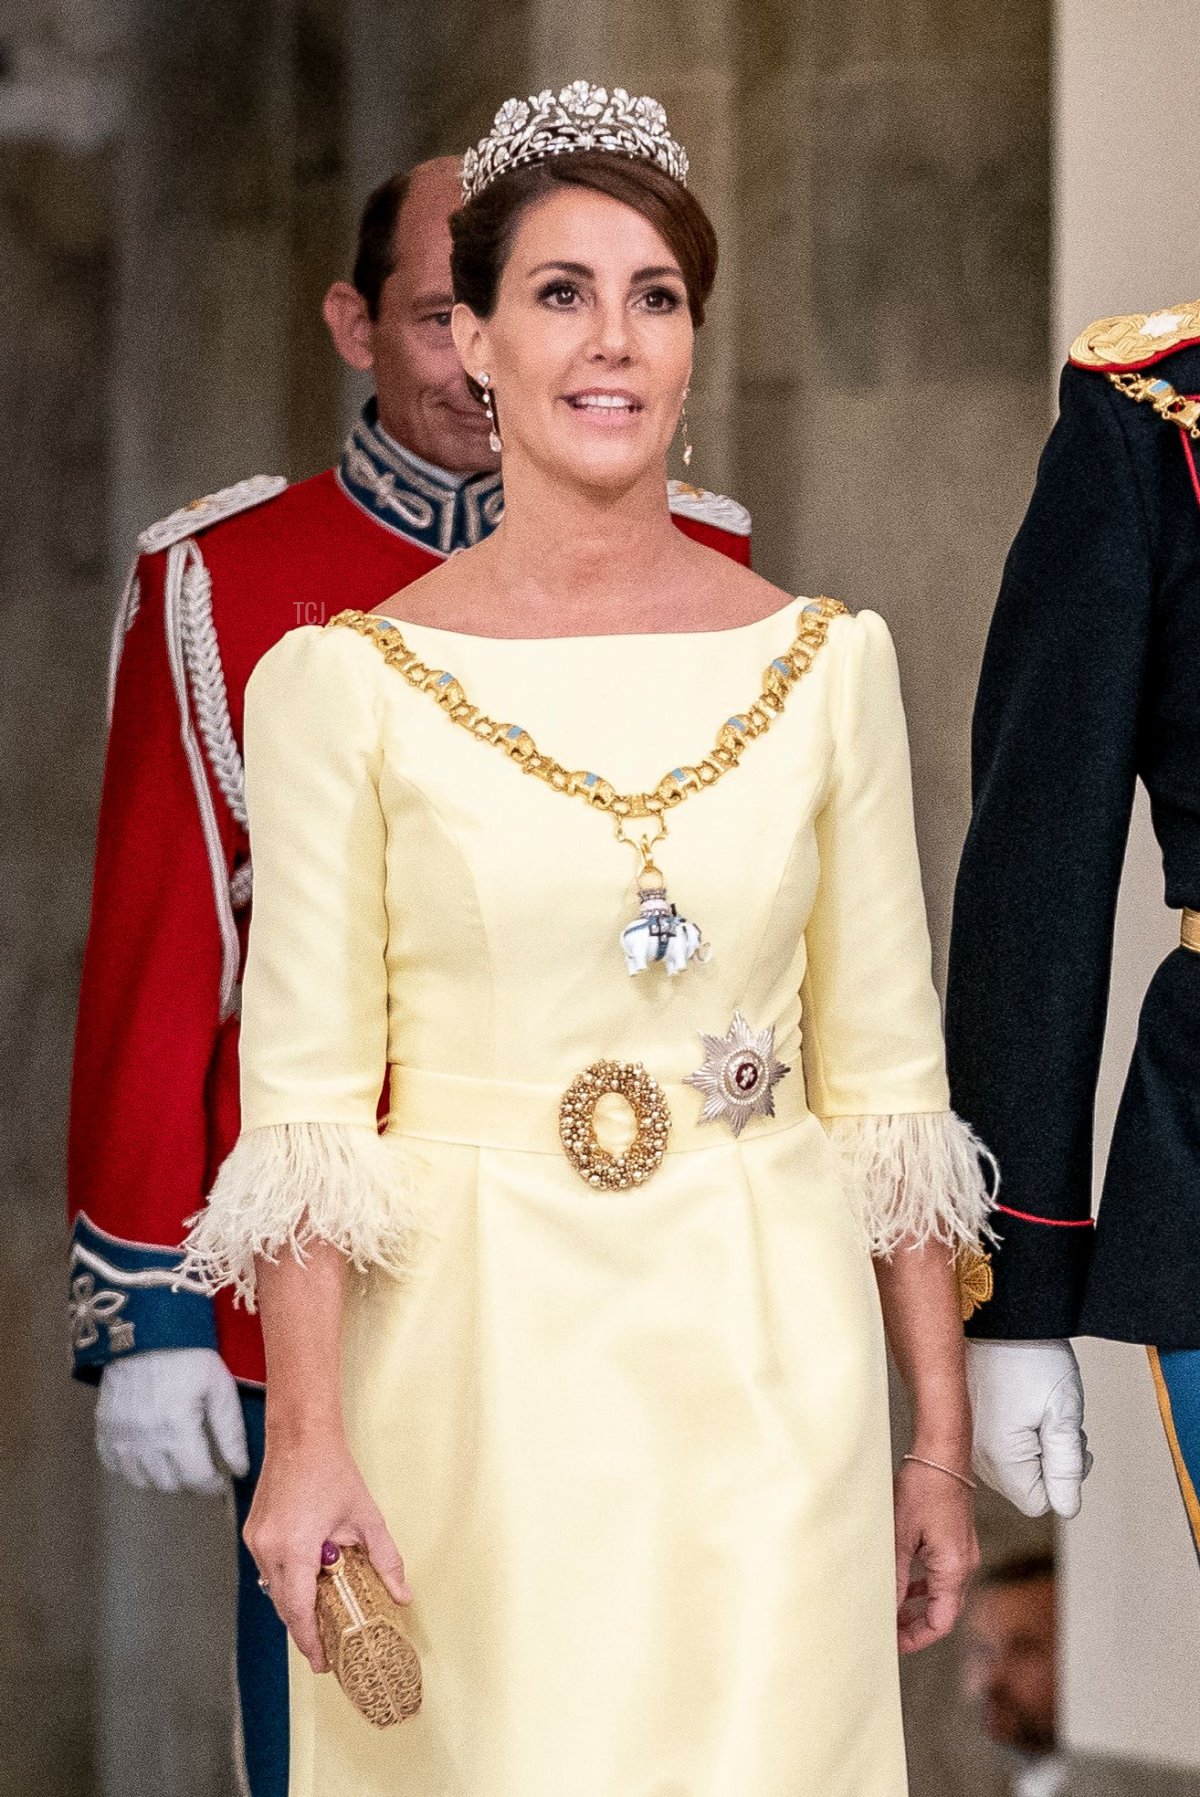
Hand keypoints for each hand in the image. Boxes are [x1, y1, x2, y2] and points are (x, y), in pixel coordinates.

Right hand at [95, 1346, 250, 1494]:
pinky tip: (148, 1454)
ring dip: (162, 1478)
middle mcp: (145, 1437)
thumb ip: (230, 1432)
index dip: (212, 1485)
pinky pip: (114, 1465)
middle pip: (168, 1485)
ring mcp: (120, 1435)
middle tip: (200, 1466)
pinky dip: (132, 1467)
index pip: (196, 1479)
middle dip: (189, 1481)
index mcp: (177, 1427)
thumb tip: (240, 1470)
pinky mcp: (103, 1427)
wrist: (147, 1328)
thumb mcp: (220, 1387)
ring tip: (176, 1461)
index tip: (221, 1479)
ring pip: (141, 1481)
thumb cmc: (189, 1354)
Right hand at [245, 1425, 410, 1672]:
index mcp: (296, 1548)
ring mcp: (256, 1541)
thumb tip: (403, 1595)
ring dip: (295, 1604)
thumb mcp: (367, 1518)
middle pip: (284, 1605)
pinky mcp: (253, 1533)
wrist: (300, 1436)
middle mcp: (269, 1548)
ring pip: (274, 1588)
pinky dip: (287, 1581)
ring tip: (320, 1619)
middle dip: (304, 1629)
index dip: (310, 1641)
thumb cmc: (333, 1471)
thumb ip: (386, 1560)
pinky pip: (268, 1569)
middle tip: (325, 1649)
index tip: (323, 1663)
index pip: (299, 1610)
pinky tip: (307, 1583)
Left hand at [894, 1457, 978, 1653]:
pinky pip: (943, 1574)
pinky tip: (905, 1582)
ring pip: (942, 1593)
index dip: (916, 1638)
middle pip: (943, 1612)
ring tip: (892, 1610)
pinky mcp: (957, 1541)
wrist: (943, 1455)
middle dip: (915, 1624)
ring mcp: (963, 1553)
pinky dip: (925, 1585)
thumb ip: (895, 1576)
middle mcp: (964, 1566)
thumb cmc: (924, 1489)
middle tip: (887, 1630)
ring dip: (919, 1605)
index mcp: (953, 1569)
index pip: (940, 1623)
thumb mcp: (902, 1536)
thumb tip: (887, 1608)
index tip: (892, 1644)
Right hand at [967, 1338, 1092, 1517]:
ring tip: (1039, 1405)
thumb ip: (1067, 1467)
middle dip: (1049, 1460)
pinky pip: (995, 1445)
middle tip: (1058, 1419)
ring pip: (1011, 1465)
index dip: (1065, 1478)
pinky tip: (1020, 1401)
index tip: (1071, 1443)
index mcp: (1000, 1458)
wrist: (996, 1315)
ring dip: (1034, 1445)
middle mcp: (974, 1454)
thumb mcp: (1062, 1412)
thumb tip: (1068, 1508)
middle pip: (1024, 1485)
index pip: (1039, 1503)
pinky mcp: (964, 1422)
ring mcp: (966, 1437)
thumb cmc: (1029, 1356)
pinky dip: (1015, 1431)